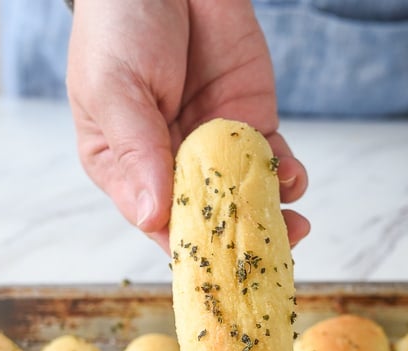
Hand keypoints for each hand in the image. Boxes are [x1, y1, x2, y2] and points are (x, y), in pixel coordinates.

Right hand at [66, 0, 308, 251]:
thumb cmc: (120, 23)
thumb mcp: (114, 86)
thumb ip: (135, 149)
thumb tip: (151, 217)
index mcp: (125, 167)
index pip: (156, 221)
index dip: (187, 247)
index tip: (215, 268)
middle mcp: (170, 165)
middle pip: (207, 218)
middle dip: (239, 241)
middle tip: (268, 258)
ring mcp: (213, 147)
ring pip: (244, 198)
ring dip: (270, 217)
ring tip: (293, 228)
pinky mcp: (250, 123)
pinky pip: (271, 162)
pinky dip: (286, 177)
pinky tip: (293, 181)